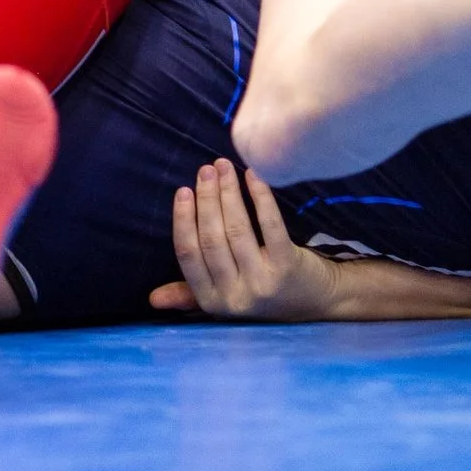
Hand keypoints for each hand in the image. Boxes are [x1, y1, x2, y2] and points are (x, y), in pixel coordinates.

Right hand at [148, 159, 339, 319]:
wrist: (317, 303)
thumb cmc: (265, 294)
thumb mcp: (225, 300)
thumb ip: (190, 294)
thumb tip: (152, 299)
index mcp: (213, 300)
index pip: (188, 256)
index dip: (183, 221)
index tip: (183, 191)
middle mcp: (236, 295)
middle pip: (212, 239)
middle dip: (207, 200)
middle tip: (205, 170)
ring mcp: (264, 281)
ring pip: (237, 230)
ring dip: (228, 193)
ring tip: (222, 167)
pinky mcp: (289, 266)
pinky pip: (270, 226)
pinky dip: (260, 198)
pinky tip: (253, 176)